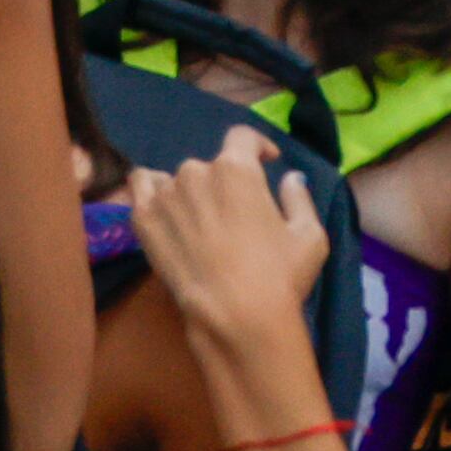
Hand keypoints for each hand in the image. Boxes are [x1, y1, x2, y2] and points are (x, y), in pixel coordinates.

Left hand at [126, 126, 331, 370]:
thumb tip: (291, 176)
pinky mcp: (141, 216)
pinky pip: (141, 187)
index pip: (242, 137)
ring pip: (176, 179)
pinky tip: (166, 213)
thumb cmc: (280, 275)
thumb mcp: (309, 236)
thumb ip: (299, 198)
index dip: (257, 145)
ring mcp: (164, 193)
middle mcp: (194, 171)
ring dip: (189, 192)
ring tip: (201, 223)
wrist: (235, 313)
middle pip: (209, 167)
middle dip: (224, 184)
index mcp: (236, 169)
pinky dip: (153, 193)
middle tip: (234, 216)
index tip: (266, 160)